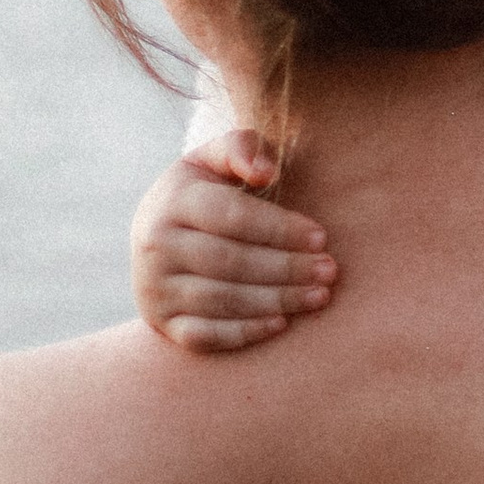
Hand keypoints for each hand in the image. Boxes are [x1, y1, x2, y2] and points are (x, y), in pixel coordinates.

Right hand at [131, 134, 337, 352]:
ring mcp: (154, 287)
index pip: (232, 217)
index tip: (321, 237)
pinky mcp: (162, 322)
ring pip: (221, 300)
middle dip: (286, 268)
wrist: (157, 237)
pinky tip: (282, 323)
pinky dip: (245, 332)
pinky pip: (205, 335)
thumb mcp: (216, 160)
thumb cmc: (205, 194)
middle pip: (230, 262)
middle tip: (330, 270)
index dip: (280, 229)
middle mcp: (154, 245)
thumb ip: (242, 148)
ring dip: (276, 300)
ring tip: (319, 295)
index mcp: (171, 201)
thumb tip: (263, 172)